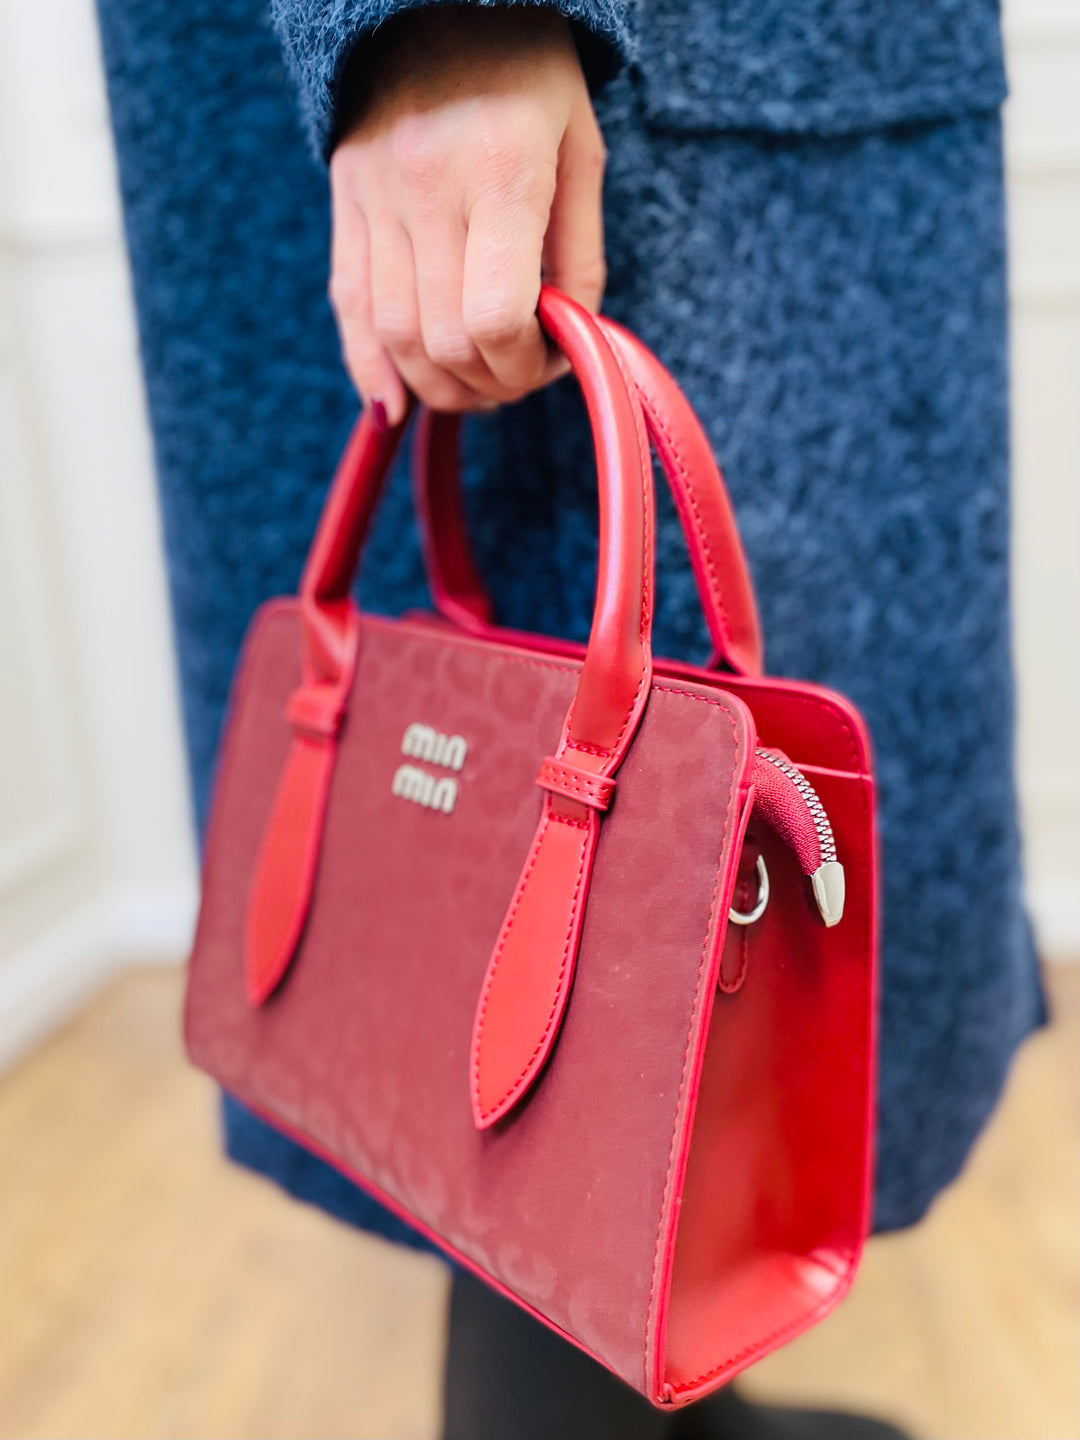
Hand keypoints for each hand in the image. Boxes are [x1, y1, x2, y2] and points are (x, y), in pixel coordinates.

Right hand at [328, 6, 606, 424]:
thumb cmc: (526, 67)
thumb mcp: (579, 148)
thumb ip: (578, 253)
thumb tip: (568, 338)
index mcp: (500, 172)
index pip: (495, 317)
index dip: (525, 366)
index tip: (548, 362)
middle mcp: (426, 188)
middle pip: (443, 340)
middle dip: (488, 385)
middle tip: (516, 380)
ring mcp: (375, 197)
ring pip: (393, 336)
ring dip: (437, 386)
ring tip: (474, 388)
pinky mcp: (346, 201)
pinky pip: (349, 306)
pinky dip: (370, 366)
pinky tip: (395, 400)